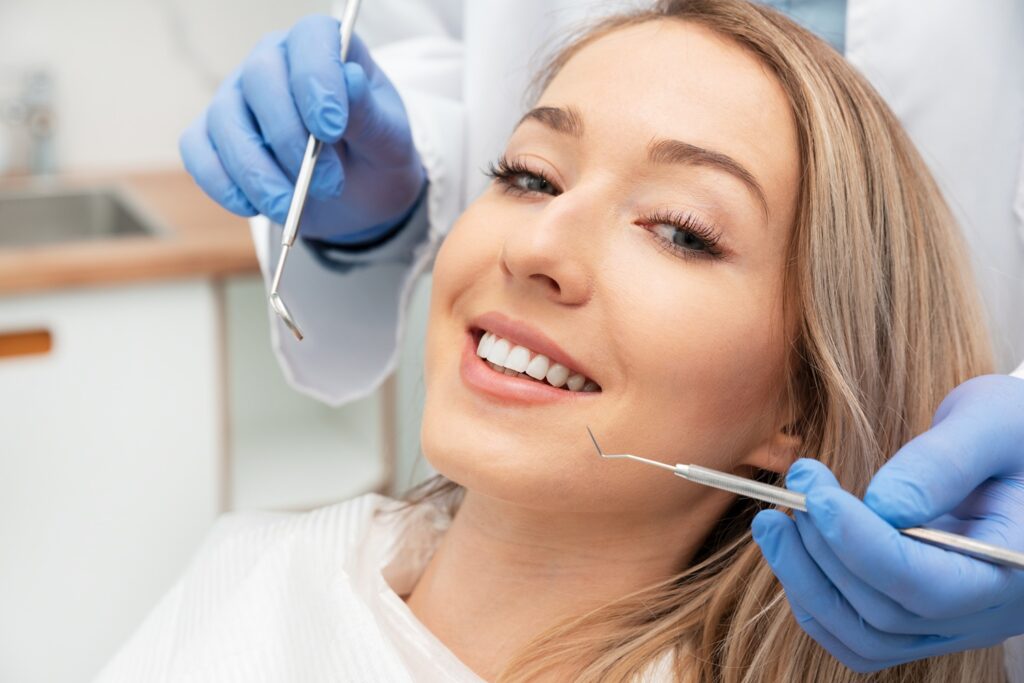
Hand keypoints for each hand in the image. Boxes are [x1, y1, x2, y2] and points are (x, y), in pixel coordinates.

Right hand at [179, 15, 425, 243]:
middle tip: (328, 185)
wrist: (357, 198)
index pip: (310, 38)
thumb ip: (370, 114)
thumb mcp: (389, 140)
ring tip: (293, 208)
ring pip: (225, 121)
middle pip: (260, 78)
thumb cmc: (375, 156)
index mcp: (322, 49)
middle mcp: (272, 63)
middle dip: (290, 138)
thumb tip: (351, 78)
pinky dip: (223, 184)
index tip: (332, 129)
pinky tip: (254, 207)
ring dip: (258, 172)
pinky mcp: (211, 137)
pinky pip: (199, 152)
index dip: (317, 78)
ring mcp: (236, 98)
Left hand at [752, 374, 1023, 672]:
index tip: (817, 496)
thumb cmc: (1014, 431)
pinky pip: (858, 638)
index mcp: (1015, 566)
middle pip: (886, 613)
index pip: (930, 584)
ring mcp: (950, 624)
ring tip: (776, 520)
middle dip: (825, 549)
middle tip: (797, 486)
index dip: (862, 545)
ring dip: (805, 579)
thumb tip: (880, 506)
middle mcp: (984, 612)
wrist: (1021, 455)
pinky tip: (793, 550)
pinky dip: (813, 602)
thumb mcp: (993, 423)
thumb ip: (942, 463)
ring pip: (863, 636)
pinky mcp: (919, 621)